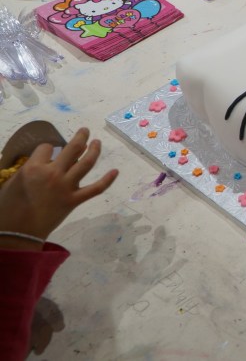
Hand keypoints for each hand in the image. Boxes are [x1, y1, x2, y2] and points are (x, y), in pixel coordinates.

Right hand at [0, 128, 117, 247]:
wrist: (18, 232)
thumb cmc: (9, 208)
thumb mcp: (12, 182)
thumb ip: (29, 169)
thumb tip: (42, 163)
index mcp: (34, 168)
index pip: (47, 147)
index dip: (47, 148)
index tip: (47, 153)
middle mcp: (53, 173)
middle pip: (73, 149)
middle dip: (81, 137)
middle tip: (85, 131)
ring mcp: (67, 186)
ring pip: (86, 163)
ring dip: (94, 150)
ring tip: (97, 142)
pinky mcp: (75, 200)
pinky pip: (96, 189)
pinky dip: (107, 180)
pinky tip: (115, 171)